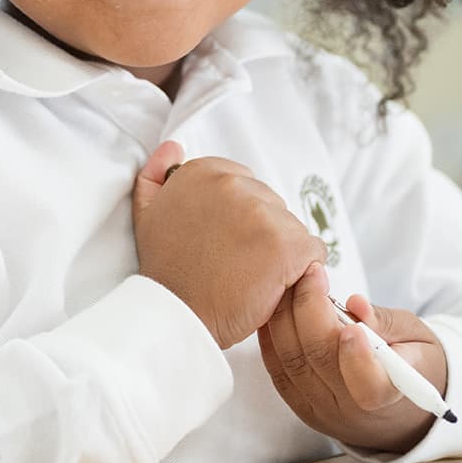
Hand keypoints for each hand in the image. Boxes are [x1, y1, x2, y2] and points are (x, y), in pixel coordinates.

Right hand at [131, 140, 324, 349]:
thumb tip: (173, 147)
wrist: (178, 315)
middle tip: (236, 263)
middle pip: (272, 204)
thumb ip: (157, 175)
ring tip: (251, 276)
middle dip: (262, 234)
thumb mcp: (147, 214)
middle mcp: (233, 184)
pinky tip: (275, 284)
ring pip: (293, 227)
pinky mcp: (286, 244)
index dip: (242, 219)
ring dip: (281, 253)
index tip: (225, 242)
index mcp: (203, 171)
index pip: (247, 185)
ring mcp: (262, 212)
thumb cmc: (166, 271)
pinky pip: (314, 250)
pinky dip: (301, 270)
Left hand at [259, 265, 449, 453]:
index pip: (370, 387)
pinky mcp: (301, 406)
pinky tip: (277, 310)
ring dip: (286, 317)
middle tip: (313, 274)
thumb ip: (386, 323)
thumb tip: (356, 304)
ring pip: (293, 362)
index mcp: (391, 395)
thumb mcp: (416, 338)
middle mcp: (352, 410)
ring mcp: (322, 410)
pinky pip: (278, 370)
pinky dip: (273, 337)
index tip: (352, 325)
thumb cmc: (413, 364)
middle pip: (320, 361)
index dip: (357, 357)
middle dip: (311, 309)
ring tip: (292, 282)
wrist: (399, 408)